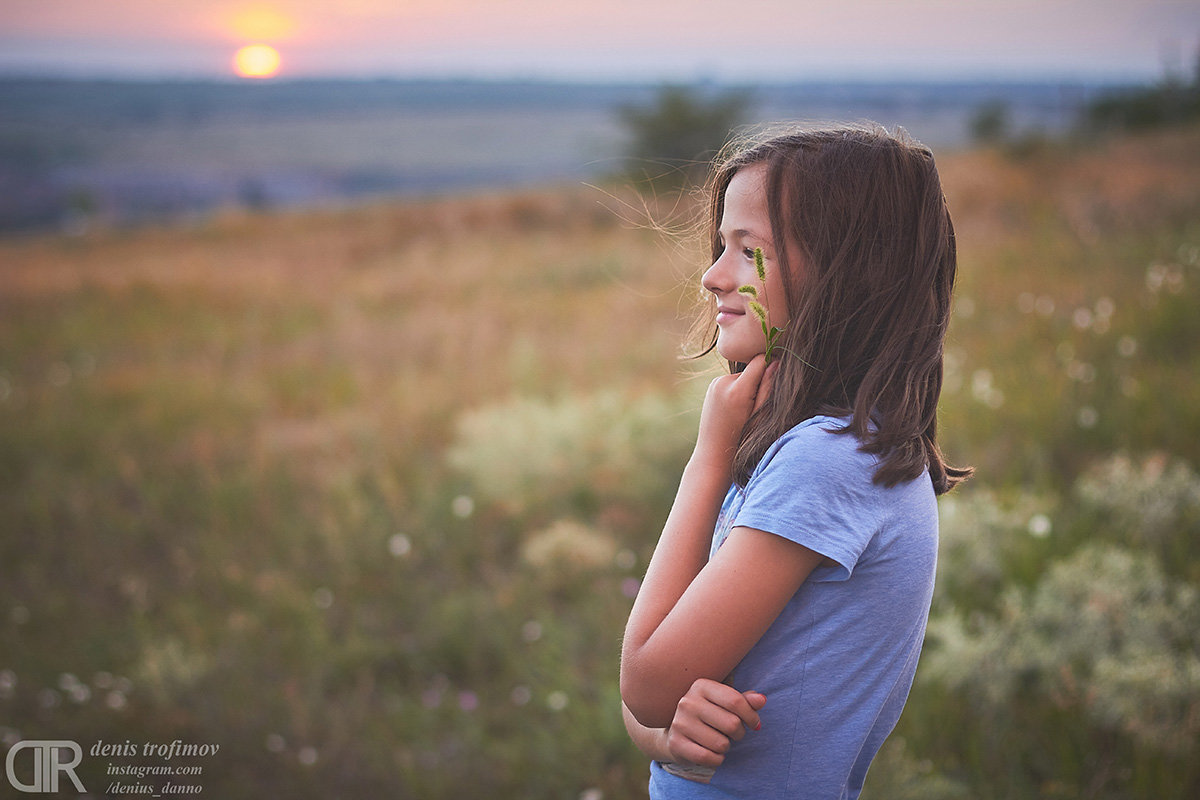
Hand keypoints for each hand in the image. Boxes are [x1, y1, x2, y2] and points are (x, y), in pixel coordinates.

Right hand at [663, 678, 766, 769]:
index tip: (754, 723)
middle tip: (733, 733)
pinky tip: (712, 753)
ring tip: (719, 741)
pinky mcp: (675, 743)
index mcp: (701, 686)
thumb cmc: (709, 714)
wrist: (676, 731)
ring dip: (726, 747)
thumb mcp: (725, 702)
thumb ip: (744, 700)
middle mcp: (688, 702)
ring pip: (721, 743)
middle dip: (739, 733)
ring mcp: (680, 722)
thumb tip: (762, 699)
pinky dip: (717, 759)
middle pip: (731, 724)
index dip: (751, 716)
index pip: (736, 701)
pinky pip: (708, 757)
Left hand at [693, 355, 776, 470]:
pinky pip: (732, 381)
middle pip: (752, 368)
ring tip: (745, 410)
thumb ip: (768, 388)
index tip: (778, 376)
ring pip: (742, 375)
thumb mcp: (760, 416)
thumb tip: (776, 361)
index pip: (760, 360)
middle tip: (758, 404)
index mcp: (737, 391)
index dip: (772, 364)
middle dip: (759, 381)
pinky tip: (735, 409)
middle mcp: (723, 383)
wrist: (714, 454)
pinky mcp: (712, 386)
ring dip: (748, 386)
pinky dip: (738, 390)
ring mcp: (715, 383)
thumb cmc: (742, 440)